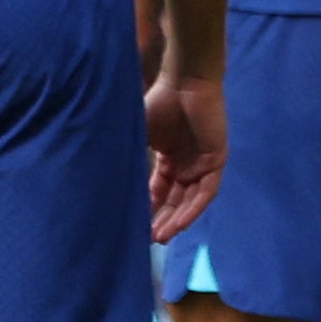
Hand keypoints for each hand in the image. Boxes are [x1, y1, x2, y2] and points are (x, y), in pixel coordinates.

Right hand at [147, 69, 225, 241]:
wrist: (184, 81)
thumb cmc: (159, 102)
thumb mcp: (138, 135)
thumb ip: (130, 158)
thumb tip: (104, 182)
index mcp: (169, 158)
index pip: (159, 190)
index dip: (149, 208)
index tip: (136, 226)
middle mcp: (187, 164)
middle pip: (176, 199)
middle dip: (163, 220)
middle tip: (149, 239)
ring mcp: (202, 162)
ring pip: (191, 199)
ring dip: (177, 219)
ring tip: (161, 236)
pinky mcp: (216, 160)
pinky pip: (206, 191)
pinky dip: (193, 208)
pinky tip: (180, 223)